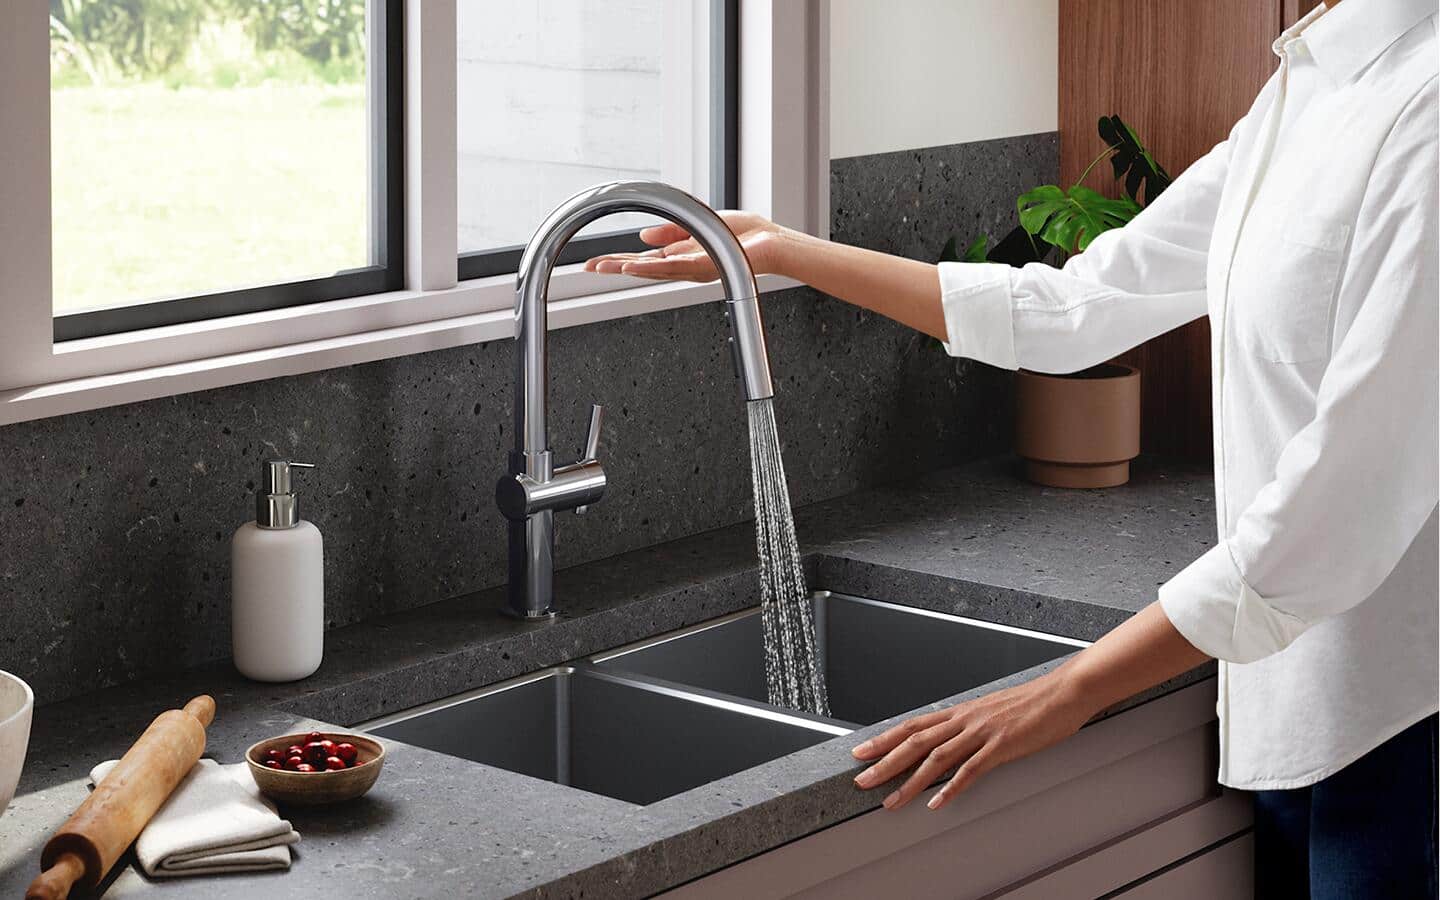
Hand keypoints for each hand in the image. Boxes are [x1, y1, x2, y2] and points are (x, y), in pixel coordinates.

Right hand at [583, 211, 787, 282]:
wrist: (772, 244)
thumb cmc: (746, 236)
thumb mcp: (700, 225)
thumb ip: (671, 231)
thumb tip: (643, 237)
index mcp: (682, 255)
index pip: (644, 259)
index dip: (619, 260)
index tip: (597, 262)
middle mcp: (684, 265)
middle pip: (641, 268)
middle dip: (613, 268)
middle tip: (588, 269)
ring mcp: (692, 268)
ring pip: (652, 270)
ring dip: (626, 268)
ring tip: (603, 269)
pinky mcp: (704, 267)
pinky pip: (673, 267)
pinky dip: (652, 267)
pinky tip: (635, 266)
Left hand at [850, 671, 1093, 810]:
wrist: (1064, 692)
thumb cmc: (1033, 702)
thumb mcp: (993, 711)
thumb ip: (972, 725)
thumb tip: (953, 738)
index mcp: (961, 711)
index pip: (913, 724)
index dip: (884, 739)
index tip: (861, 751)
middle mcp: (965, 719)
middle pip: (915, 741)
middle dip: (884, 762)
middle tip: (861, 779)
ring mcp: (982, 732)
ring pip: (936, 758)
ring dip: (910, 782)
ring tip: (891, 801)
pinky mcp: (1002, 746)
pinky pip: (971, 770)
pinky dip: (951, 788)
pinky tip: (937, 804)